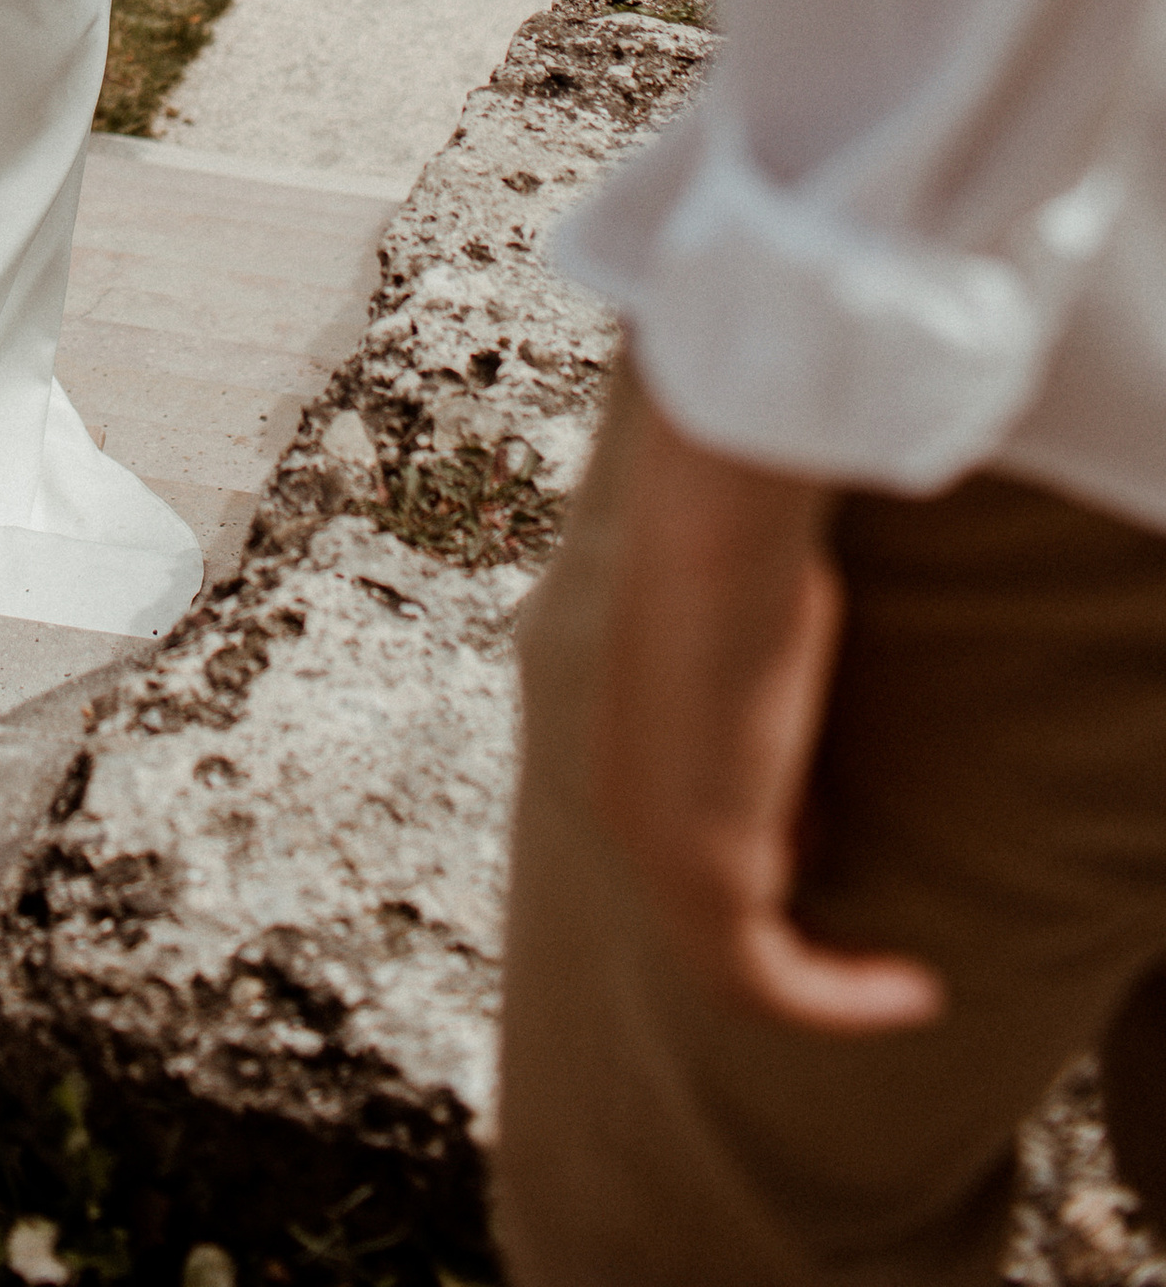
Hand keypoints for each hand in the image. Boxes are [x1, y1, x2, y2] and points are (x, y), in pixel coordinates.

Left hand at [588, 365, 945, 1035]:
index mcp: (629, 744)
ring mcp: (653, 845)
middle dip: (794, 936)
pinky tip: (915, 991)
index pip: (694, 838)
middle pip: (709, 915)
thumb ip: (778, 682)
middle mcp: (625, 804)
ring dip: (830, 988)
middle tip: (884, 955)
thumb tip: (818, 733)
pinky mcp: (701, 872)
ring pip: (735, 967)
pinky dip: (843, 1000)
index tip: (834, 835)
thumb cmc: (746, 553)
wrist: (712, 540)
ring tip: (909, 987)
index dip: (772, 852)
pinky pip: (769, 981)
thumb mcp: (763, 627)